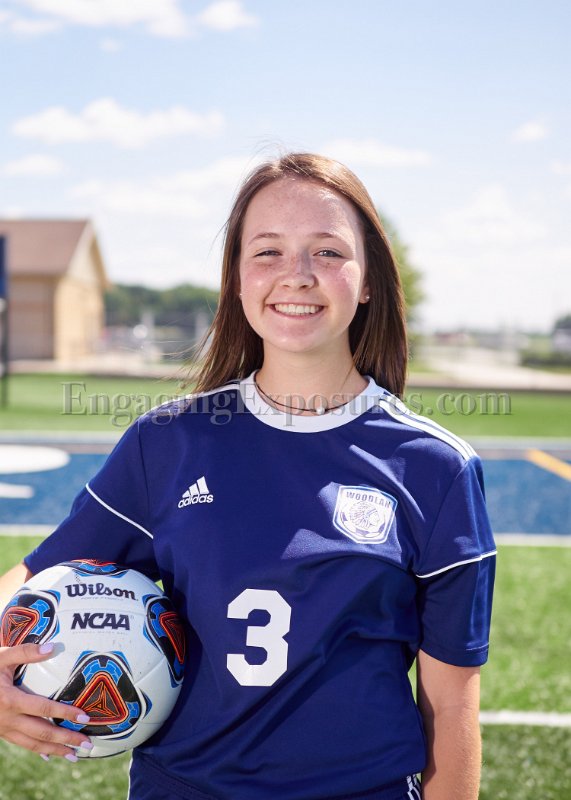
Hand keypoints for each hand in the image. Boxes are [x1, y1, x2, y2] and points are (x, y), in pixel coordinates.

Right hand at [0, 642, 92, 760]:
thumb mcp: (2, 656)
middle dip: (66, 739)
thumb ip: (26, 652)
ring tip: (74, 756)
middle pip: (41, 732)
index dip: (65, 713)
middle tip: (88, 744)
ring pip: (32, 743)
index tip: (84, 717)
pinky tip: (49, 755)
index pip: (43, 709)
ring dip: (55, 750)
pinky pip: (21, 744)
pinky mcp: (1, 732)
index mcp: (10, 700)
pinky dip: (37, 750)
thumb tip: (53, 647)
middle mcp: (8, 719)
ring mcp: (4, 728)